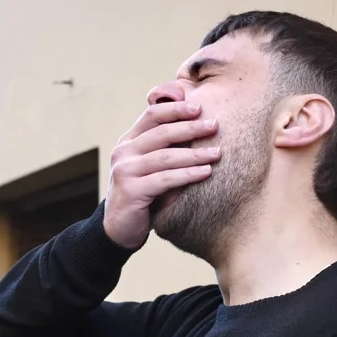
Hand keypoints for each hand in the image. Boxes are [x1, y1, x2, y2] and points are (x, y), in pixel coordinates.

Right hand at [103, 101, 220, 249]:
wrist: (120, 229)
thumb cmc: (143, 196)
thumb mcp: (152, 168)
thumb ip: (166, 150)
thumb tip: (200, 130)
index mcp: (128, 141)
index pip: (152, 115)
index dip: (176, 109)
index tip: (199, 107)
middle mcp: (124, 152)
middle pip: (161, 132)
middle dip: (190, 127)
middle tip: (214, 125)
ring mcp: (125, 170)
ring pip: (165, 156)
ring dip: (194, 154)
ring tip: (217, 153)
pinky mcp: (131, 190)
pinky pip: (164, 179)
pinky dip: (188, 175)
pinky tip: (206, 172)